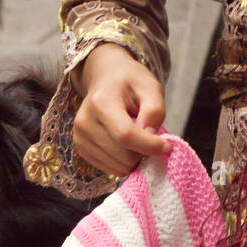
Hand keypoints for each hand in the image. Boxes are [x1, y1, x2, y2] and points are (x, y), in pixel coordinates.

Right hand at [73, 43, 169, 176]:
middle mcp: (85, 122)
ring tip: (135, 135)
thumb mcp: (150, 87)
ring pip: (118, 166)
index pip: (126, 135)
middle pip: (123, 155)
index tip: (167, 146)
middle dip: (143, 150)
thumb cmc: (130, 81)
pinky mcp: (81, 149)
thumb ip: (154, 111)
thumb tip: (151, 139)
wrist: (105, 78)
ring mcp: (80, 137)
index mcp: (101, 102)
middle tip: (148, 133)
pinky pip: (110, 169)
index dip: (149, 145)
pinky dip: (123, 161)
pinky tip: (124, 143)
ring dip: (134, 156)